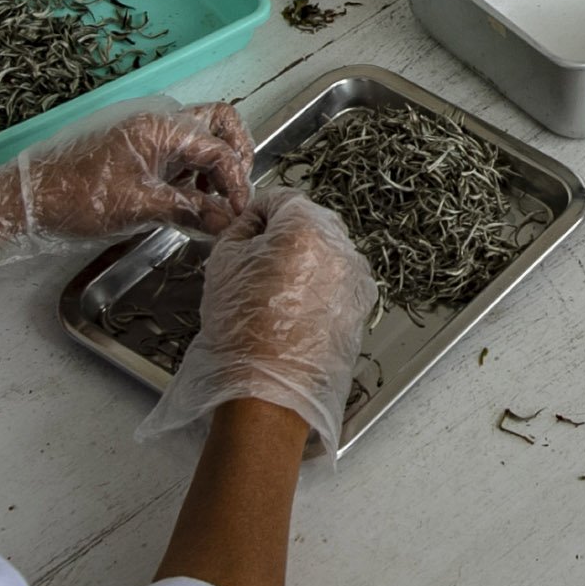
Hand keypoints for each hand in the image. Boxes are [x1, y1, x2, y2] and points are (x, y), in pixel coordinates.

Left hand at [0, 100, 255, 275]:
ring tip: (210, 204)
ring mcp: (144, 130)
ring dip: (213, 165)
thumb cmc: (77, 199)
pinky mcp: (133, 145)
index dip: (237, 182)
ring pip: (198, 135)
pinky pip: (176, 150)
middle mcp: (157, 118)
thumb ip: (192, 212)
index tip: (240, 213)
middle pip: (217, 122)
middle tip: (234, 193)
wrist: (27, 200)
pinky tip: (185, 201)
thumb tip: (230, 223)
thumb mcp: (141, 209)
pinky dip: (190, 172)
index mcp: (161, 126)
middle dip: (234, 154)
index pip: (219, 149)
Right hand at [144, 192, 376, 455]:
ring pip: (327, 252)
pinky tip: (295, 310)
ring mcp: (355, 277)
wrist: (268, 388)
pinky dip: (320, 286)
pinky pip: (338, 281)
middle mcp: (340, 246)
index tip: (247, 226)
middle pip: (311, 222)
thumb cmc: (242, 327)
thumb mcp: (223, 262)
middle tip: (257, 260)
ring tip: (276, 291)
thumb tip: (253, 222)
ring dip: (305, 260)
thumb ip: (242, 229)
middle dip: (285, 233)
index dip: (259, 210)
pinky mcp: (361, 306)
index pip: (283, 197)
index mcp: (305, 226)